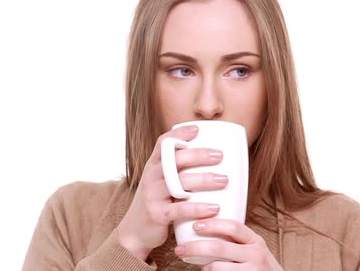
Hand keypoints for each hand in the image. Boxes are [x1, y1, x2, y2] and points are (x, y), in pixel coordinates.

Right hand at [116, 125, 228, 260]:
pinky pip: (179, 209)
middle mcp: (151, 176)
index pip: (163, 143)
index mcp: (154, 165)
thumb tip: (213, 155)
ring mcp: (152, 195)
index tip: (197, 129)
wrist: (135, 230)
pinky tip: (214, 208)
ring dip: (204, 180)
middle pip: (175, 160)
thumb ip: (178, 168)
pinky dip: (198, 208)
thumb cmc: (157, 201)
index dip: (179, 134)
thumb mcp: (162, 180)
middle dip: (199, 155)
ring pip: (179, 182)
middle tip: (220, 155)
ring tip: (224, 180)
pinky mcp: (157, 214)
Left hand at [174, 219, 283, 270]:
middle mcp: (255, 254)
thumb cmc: (260, 265)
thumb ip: (237, 240)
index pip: (233, 227)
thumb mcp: (253, 249)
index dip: (213, 224)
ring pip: (217, 267)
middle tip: (181, 248)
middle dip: (195, 247)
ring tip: (197, 265)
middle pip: (220, 247)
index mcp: (255, 240)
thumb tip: (206, 226)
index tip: (195, 225)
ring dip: (202, 266)